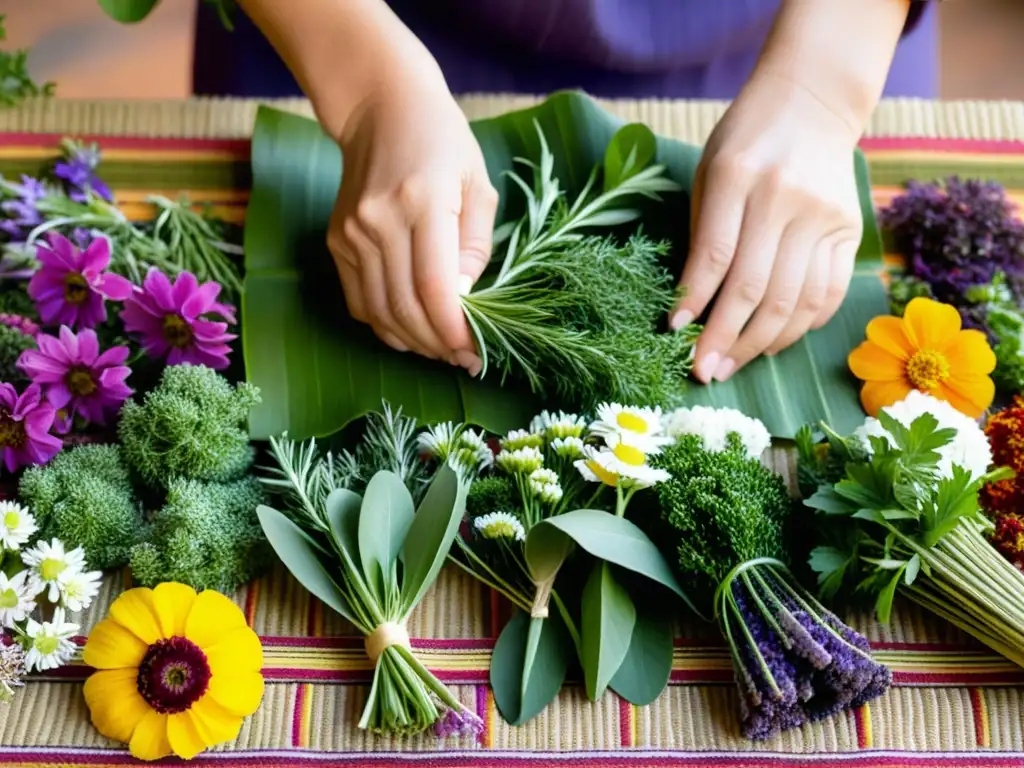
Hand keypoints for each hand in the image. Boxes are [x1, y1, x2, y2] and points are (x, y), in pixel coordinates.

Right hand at [326, 65, 495, 372]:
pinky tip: (411, 333)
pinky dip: (385, 327)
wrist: (380, 108)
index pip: (433, 287)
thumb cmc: (442, 142)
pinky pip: (359, 302)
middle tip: (466, 359)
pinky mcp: (337, 243)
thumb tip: (464, 299)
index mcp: (422, 203)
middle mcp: (378, 222)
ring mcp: (351, 235)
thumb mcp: (478, 184)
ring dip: (413, 342)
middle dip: (438, 344)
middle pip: (405, 307)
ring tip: (442, 351)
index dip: (453, 330)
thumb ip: (475, 246)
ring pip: (379, 312)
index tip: (476, 351)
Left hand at [671, 71, 863, 383]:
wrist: (812, 102)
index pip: (715, 255)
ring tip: (732, 365)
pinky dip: (800, 326)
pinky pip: (827, 293)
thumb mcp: (709, 172)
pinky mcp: (850, 230)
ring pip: (793, 301)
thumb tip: (693, 306)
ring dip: (760, 344)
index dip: (694, 301)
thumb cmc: (744, 141)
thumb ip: (703, 233)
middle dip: (724, 340)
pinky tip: (773, 343)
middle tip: (704, 372)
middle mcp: (783, 198)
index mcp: (736, 176)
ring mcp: (823, 216)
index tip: (675, 335)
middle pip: (754, 289)